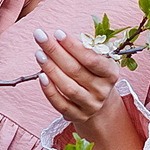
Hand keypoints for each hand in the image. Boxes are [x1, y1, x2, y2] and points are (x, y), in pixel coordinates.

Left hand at [33, 29, 143, 149]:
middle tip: (40, 36)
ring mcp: (90, 106)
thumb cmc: (93, 74)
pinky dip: (49, 90)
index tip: (57, 33)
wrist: (98, 103)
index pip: (92, 59)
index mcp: (110, 74)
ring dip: (51, 69)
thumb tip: (60, 38)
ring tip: (39, 54)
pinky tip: (41, 76)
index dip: (73, 46)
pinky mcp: (77, 116)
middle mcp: (102, 91)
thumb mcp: (97, 60)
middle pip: (76, 70)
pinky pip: (61, 104)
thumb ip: (83, 49)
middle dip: (56, 51)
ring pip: (68, 88)